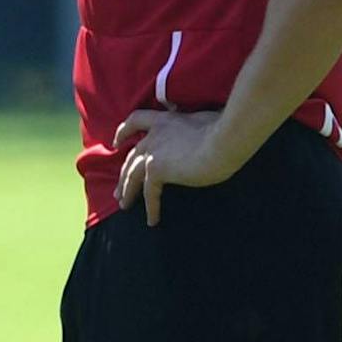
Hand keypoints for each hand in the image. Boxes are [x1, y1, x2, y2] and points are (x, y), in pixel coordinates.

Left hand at [113, 108, 241, 225]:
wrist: (224, 140)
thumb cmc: (224, 130)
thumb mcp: (204, 121)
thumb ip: (193, 128)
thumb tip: (202, 133)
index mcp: (164, 121)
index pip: (136, 121)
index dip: (124, 132)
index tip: (116, 143)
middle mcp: (153, 136)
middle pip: (132, 157)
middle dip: (123, 174)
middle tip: (118, 190)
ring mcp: (153, 153)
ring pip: (132, 175)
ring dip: (127, 191)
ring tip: (124, 205)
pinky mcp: (157, 170)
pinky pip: (149, 193)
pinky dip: (151, 208)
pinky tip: (152, 221)